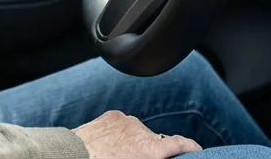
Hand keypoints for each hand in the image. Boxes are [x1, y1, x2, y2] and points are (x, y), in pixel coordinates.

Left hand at [72, 110, 201, 158]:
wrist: (73, 155)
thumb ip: (152, 155)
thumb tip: (158, 153)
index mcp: (151, 148)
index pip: (181, 144)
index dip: (192, 148)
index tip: (197, 151)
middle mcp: (142, 131)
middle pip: (157, 141)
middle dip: (153, 152)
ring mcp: (127, 120)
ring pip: (139, 133)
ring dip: (136, 143)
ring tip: (120, 155)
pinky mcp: (112, 115)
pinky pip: (124, 125)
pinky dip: (122, 134)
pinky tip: (110, 145)